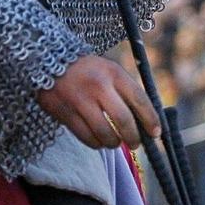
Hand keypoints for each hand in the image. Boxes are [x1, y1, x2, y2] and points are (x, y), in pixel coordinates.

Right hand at [38, 54, 159, 148]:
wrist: (48, 61)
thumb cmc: (87, 71)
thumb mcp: (109, 71)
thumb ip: (126, 91)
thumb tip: (146, 122)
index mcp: (113, 73)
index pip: (139, 99)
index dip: (150, 119)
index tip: (156, 133)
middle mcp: (98, 86)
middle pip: (124, 121)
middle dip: (133, 137)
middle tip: (135, 144)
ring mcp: (79, 100)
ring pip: (105, 134)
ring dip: (114, 143)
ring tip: (115, 142)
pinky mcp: (64, 113)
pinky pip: (86, 137)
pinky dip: (96, 143)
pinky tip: (99, 141)